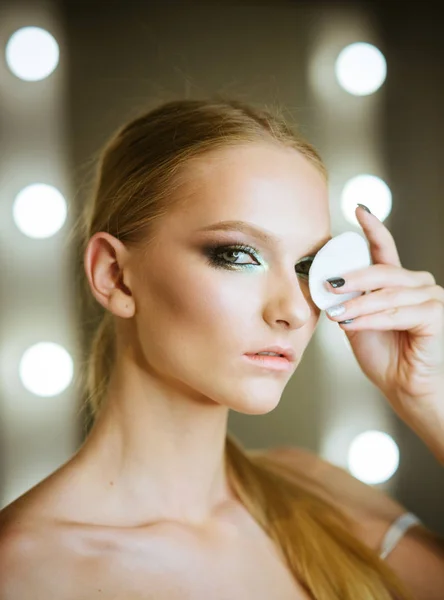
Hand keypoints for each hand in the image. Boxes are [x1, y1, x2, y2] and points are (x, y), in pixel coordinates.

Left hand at [324, 205, 443, 423]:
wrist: (403, 387)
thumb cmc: (383, 355)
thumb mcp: (357, 321)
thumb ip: (348, 300)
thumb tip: (325, 284)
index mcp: (398, 282)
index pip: (385, 248)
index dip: (372, 227)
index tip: (358, 209)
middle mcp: (418, 284)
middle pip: (383, 270)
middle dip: (352, 277)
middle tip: (329, 285)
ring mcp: (432, 298)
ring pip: (387, 293)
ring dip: (358, 304)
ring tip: (338, 314)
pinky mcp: (436, 316)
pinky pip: (398, 312)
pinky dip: (373, 318)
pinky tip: (354, 324)